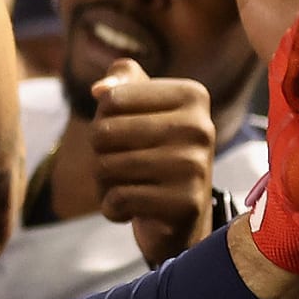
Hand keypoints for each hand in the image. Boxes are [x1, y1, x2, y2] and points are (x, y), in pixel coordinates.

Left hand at [90, 60, 214, 266]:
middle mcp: (200, 126)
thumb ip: (121, 82)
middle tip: (122, 165)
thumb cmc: (154, 152)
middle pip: (103, 132)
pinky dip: (112, 208)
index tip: (126, 135)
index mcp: (192, 95)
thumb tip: (99, 90)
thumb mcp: (142, 108)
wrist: (179, 217)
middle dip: (99, 154)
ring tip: (128, 186)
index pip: (110, 99)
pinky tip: (132, 209)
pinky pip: (117, 200)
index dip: (102, 120)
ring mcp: (195, 166)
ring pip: (105, 166)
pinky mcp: (185, 203)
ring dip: (103, 183)